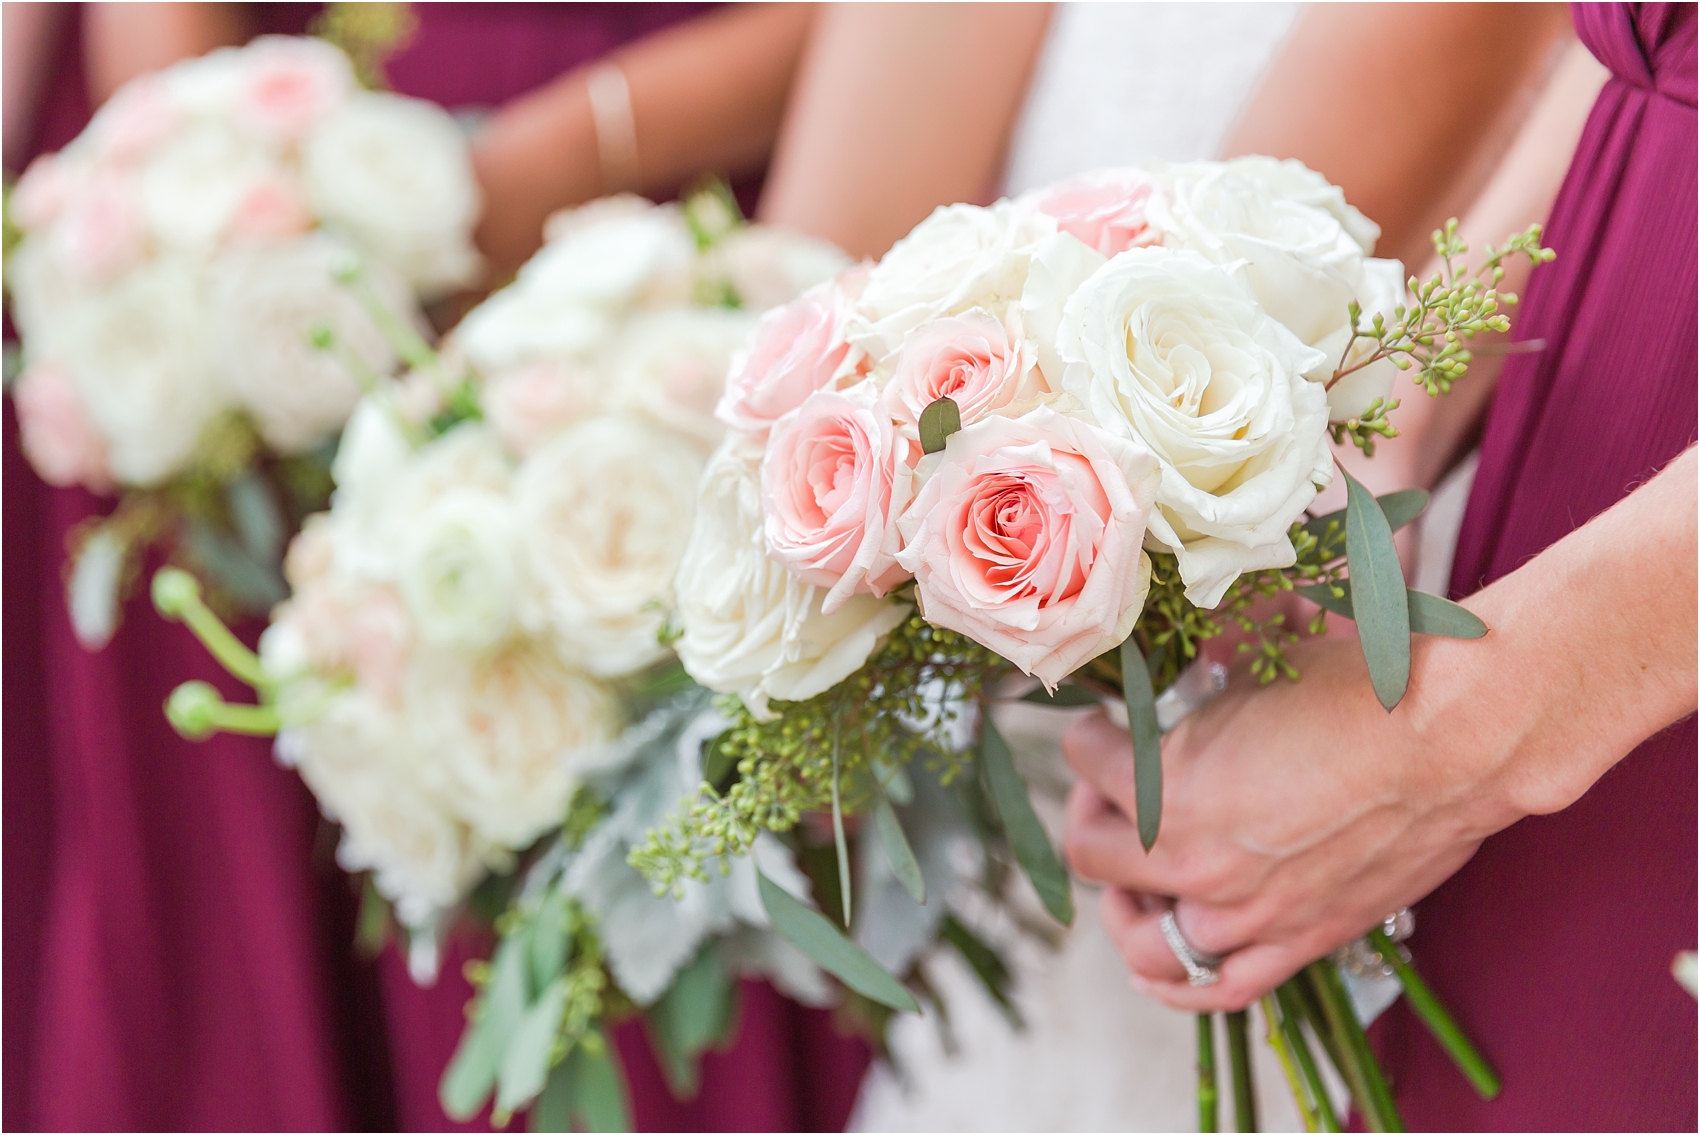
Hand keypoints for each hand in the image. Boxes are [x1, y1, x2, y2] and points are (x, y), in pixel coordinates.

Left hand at [1062, 630, 1526, 1011]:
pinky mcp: (1297, 940)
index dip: (1094, 732)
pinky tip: (1154, 965)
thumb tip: (1197, 648)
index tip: (1110, 722)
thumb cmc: (1361, 686)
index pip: (1086, 759)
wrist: (1457, 738)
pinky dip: (1173, 985)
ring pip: (1142, 939)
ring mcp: (1244, 913)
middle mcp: (1194, 861)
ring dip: (1124, 904)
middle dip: (1093, 812)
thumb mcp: (1261, 657)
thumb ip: (1209, 663)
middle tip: (1112, 790)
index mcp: (1169, 786)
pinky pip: (1213, 990)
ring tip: (1131, 877)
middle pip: (1094, 852)